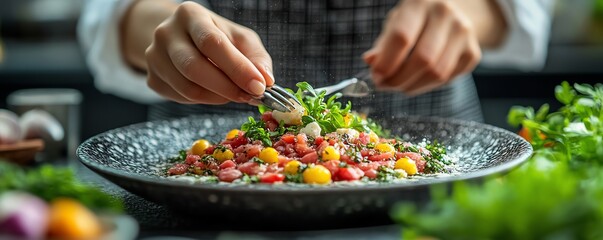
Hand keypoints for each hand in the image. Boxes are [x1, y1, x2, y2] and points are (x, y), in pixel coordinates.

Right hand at [144, 2, 273, 103]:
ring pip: (188, 88)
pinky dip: (204, 101)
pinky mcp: (152, 79)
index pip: (212, 43)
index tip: (258, 86)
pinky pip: (181, 98)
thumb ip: (256, 58)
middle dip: (227, 87)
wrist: (182, 39)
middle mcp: (166, 33)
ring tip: (235, 94)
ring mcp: (154, 57)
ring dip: (218, 98)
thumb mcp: (240, 39)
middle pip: (194, 67)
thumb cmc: (217, 38)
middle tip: (249, 96)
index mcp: (190, 15)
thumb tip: (265, 80)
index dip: (237, 68)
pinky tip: (215, 93)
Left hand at [363, 0, 503, 95]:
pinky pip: (447, 79)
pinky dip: (426, 86)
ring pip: (436, 73)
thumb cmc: (415, 21)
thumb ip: (383, 44)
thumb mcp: (396, 24)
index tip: (375, 76)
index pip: (402, 37)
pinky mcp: (473, 52)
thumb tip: (370, 62)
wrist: (452, 15)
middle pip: (422, 59)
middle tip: (384, 85)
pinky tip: (416, 81)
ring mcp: (463, 33)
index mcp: (420, 2)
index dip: (387, 62)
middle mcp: (445, 14)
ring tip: (397, 85)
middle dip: (398, 79)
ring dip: (411, 86)